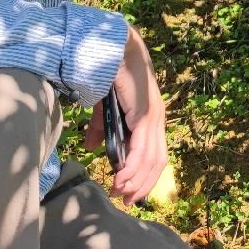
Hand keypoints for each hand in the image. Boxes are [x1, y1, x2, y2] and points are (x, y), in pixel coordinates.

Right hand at [81, 25, 168, 205]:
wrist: (114, 49)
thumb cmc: (112, 75)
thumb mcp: (106, 108)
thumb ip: (102, 128)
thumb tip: (91, 149)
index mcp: (152, 118)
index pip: (155, 155)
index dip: (144, 176)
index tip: (129, 193)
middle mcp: (158, 119)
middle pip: (157, 162)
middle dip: (142, 184)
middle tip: (125, 199)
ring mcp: (154, 117)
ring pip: (150, 159)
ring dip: (135, 180)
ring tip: (120, 192)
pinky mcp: (145, 114)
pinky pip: (141, 149)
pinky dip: (132, 167)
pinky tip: (121, 178)